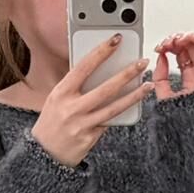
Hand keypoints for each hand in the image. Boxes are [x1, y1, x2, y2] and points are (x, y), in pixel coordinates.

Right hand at [30, 36, 154, 167]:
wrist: (45, 153)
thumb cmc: (52, 121)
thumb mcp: (57, 98)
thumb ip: (75, 85)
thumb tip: (100, 69)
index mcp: (61, 92)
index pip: (84, 67)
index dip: (101, 52)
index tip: (116, 40)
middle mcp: (71, 108)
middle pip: (105, 88)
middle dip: (126, 74)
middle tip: (142, 62)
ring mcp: (82, 124)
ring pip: (114, 107)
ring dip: (134, 95)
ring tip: (148, 85)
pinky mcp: (90, 137)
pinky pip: (109, 122)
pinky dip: (122, 112)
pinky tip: (135, 104)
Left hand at [151, 32, 193, 99]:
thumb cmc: (187, 120)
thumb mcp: (165, 98)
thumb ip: (160, 79)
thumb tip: (159, 59)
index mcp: (190, 79)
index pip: (180, 56)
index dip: (169, 48)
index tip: (159, 48)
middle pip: (190, 48)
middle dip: (177, 41)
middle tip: (167, 43)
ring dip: (188, 37)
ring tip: (178, 40)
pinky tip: (190, 39)